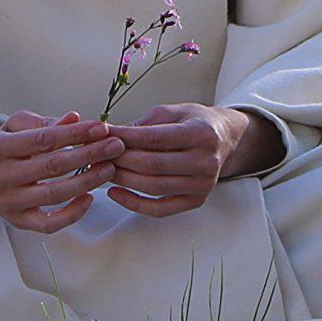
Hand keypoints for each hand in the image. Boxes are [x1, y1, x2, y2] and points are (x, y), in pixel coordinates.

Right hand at [0, 114, 119, 231]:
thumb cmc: (5, 149)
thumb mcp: (16, 127)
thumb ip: (44, 123)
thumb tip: (74, 118)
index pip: (42, 140)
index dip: (75, 134)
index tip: (101, 127)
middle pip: (52, 166)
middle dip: (89, 154)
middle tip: (115, 146)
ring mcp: (8, 203)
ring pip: (54, 194)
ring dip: (87, 181)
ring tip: (109, 167)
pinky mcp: (19, 222)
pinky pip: (49, 224)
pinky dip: (72, 214)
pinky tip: (90, 198)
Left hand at [108, 101, 281, 216]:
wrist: (224, 139)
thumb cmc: (194, 122)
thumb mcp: (172, 112)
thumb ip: (144, 124)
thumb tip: (108, 135)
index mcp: (201, 133)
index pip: (155, 138)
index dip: (125, 137)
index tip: (102, 134)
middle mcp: (206, 161)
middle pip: (152, 165)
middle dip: (120, 159)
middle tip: (97, 154)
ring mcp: (203, 184)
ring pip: (154, 188)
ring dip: (123, 180)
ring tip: (102, 170)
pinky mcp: (197, 200)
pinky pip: (161, 209)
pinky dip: (134, 204)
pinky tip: (115, 193)